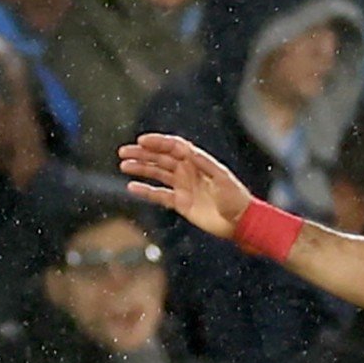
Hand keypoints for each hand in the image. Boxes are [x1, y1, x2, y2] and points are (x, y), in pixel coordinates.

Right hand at [118, 133, 253, 240]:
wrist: (240, 222)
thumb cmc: (235, 198)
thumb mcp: (222, 177)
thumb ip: (205, 164)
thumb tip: (188, 151)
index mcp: (197, 161)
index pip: (173, 147)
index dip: (157, 142)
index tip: (141, 141)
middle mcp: (188, 171)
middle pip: (161, 158)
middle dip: (142, 153)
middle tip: (123, 152)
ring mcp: (183, 187)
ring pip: (157, 174)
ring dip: (141, 168)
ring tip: (124, 165)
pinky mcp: (180, 203)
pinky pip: (159, 195)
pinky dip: (145, 191)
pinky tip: (132, 187)